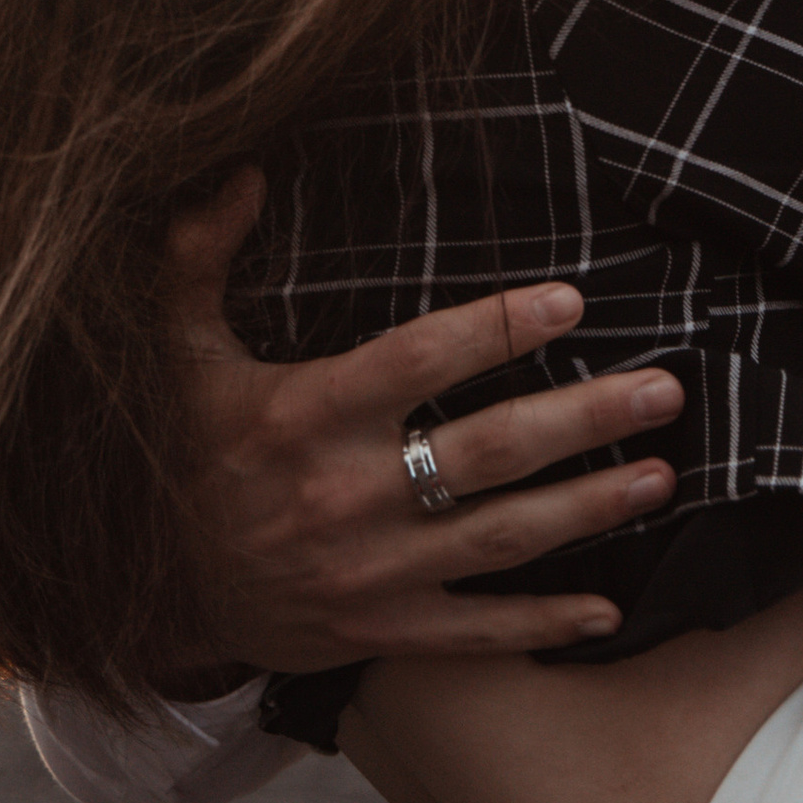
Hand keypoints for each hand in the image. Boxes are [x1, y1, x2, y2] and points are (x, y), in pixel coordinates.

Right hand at [154, 168, 683, 683]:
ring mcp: (368, 573)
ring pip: (502, 538)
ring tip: (663, 476)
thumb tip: (241, 169)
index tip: (572, 302)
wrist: (137, 597)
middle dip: (586, 419)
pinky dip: (543, 620)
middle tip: (665, 391)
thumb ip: (196, 255)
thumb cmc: (171, 453)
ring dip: (591, 508)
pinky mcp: (375, 633)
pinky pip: (474, 631)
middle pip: (490, 451)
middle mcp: (347, 495)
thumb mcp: (169, 350)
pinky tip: (608, 608)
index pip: (419, 361)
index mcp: (305, 415)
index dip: (497, 329)